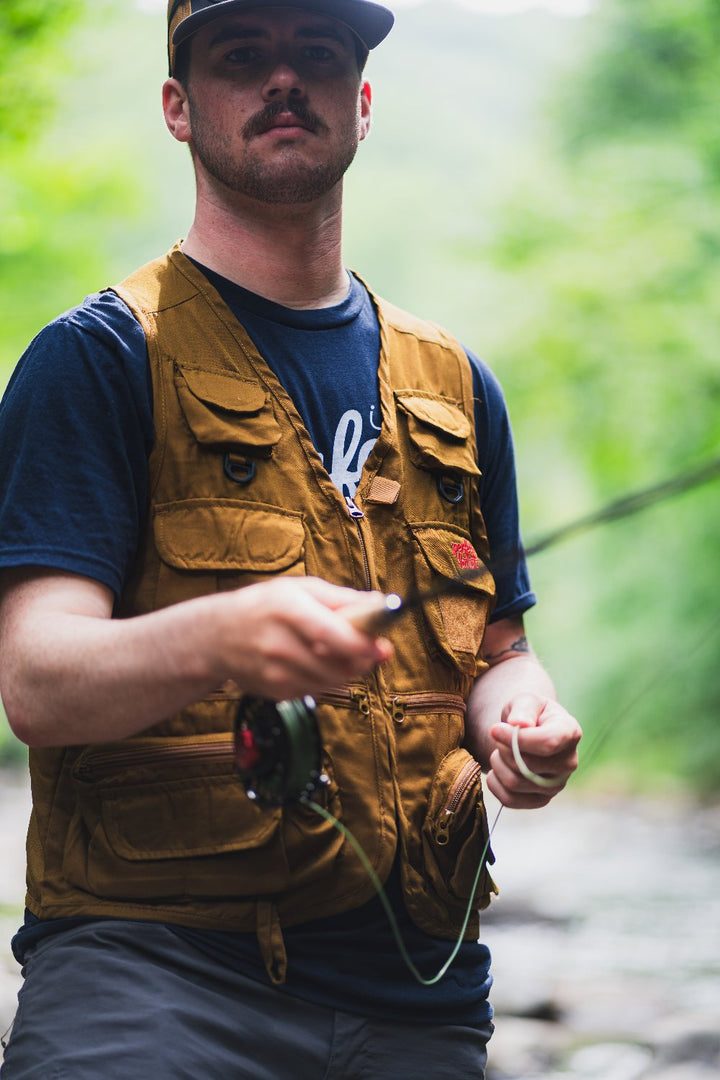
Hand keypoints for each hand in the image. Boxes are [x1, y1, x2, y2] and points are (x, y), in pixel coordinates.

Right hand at [216, 577, 393, 701]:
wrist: (215, 638)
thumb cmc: (263, 607)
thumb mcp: (298, 589)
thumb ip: (340, 598)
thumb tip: (379, 604)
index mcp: (287, 609)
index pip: (333, 635)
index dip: (363, 645)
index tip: (383, 647)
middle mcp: (279, 644)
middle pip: (338, 664)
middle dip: (362, 659)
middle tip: (369, 648)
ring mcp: (276, 673)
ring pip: (333, 682)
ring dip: (346, 670)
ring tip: (336, 652)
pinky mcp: (277, 693)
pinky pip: (318, 690)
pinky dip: (325, 679)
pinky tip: (311, 663)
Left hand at [485, 692, 581, 808]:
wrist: (529, 732)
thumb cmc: (529, 713)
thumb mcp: (526, 701)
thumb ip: (523, 709)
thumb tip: (518, 723)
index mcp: (570, 732)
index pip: (547, 743)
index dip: (516, 739)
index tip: (495, 729)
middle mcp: (569, 762)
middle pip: (526, 764)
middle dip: (503, 748)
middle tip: (500, 737)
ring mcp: (557, 784)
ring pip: (515, 782)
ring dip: (498, 764)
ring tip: (500, 750)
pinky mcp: (542, 799)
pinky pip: (510, 800)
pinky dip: (495, 784)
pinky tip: (497, 769)